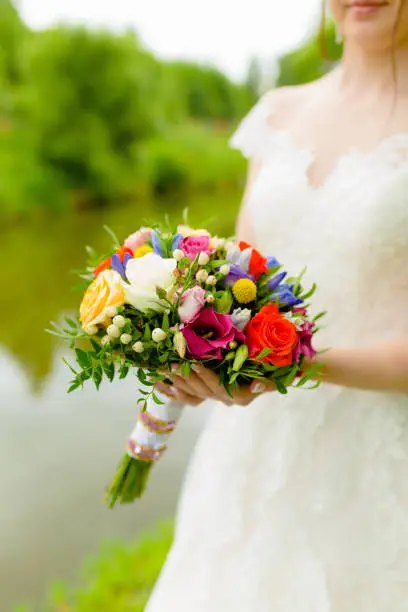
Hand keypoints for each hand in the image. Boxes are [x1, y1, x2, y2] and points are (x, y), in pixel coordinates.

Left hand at [156, 364, 274, 406]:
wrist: (279, 368)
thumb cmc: (280, 367)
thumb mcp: (278, 372)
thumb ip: (267, 382)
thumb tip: (255, 385)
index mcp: (241, 395)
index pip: (219, 387)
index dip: (205, 376)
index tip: (193, 362)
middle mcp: (227, 398)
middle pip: (202, 390)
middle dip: (185, 376)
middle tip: (170, 362)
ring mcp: (217, 396)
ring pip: (194, 392)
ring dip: (177, 381)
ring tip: (163, 367)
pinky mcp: (210, 393)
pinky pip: (191, 398)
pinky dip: (177, 393)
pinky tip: (163, 385)